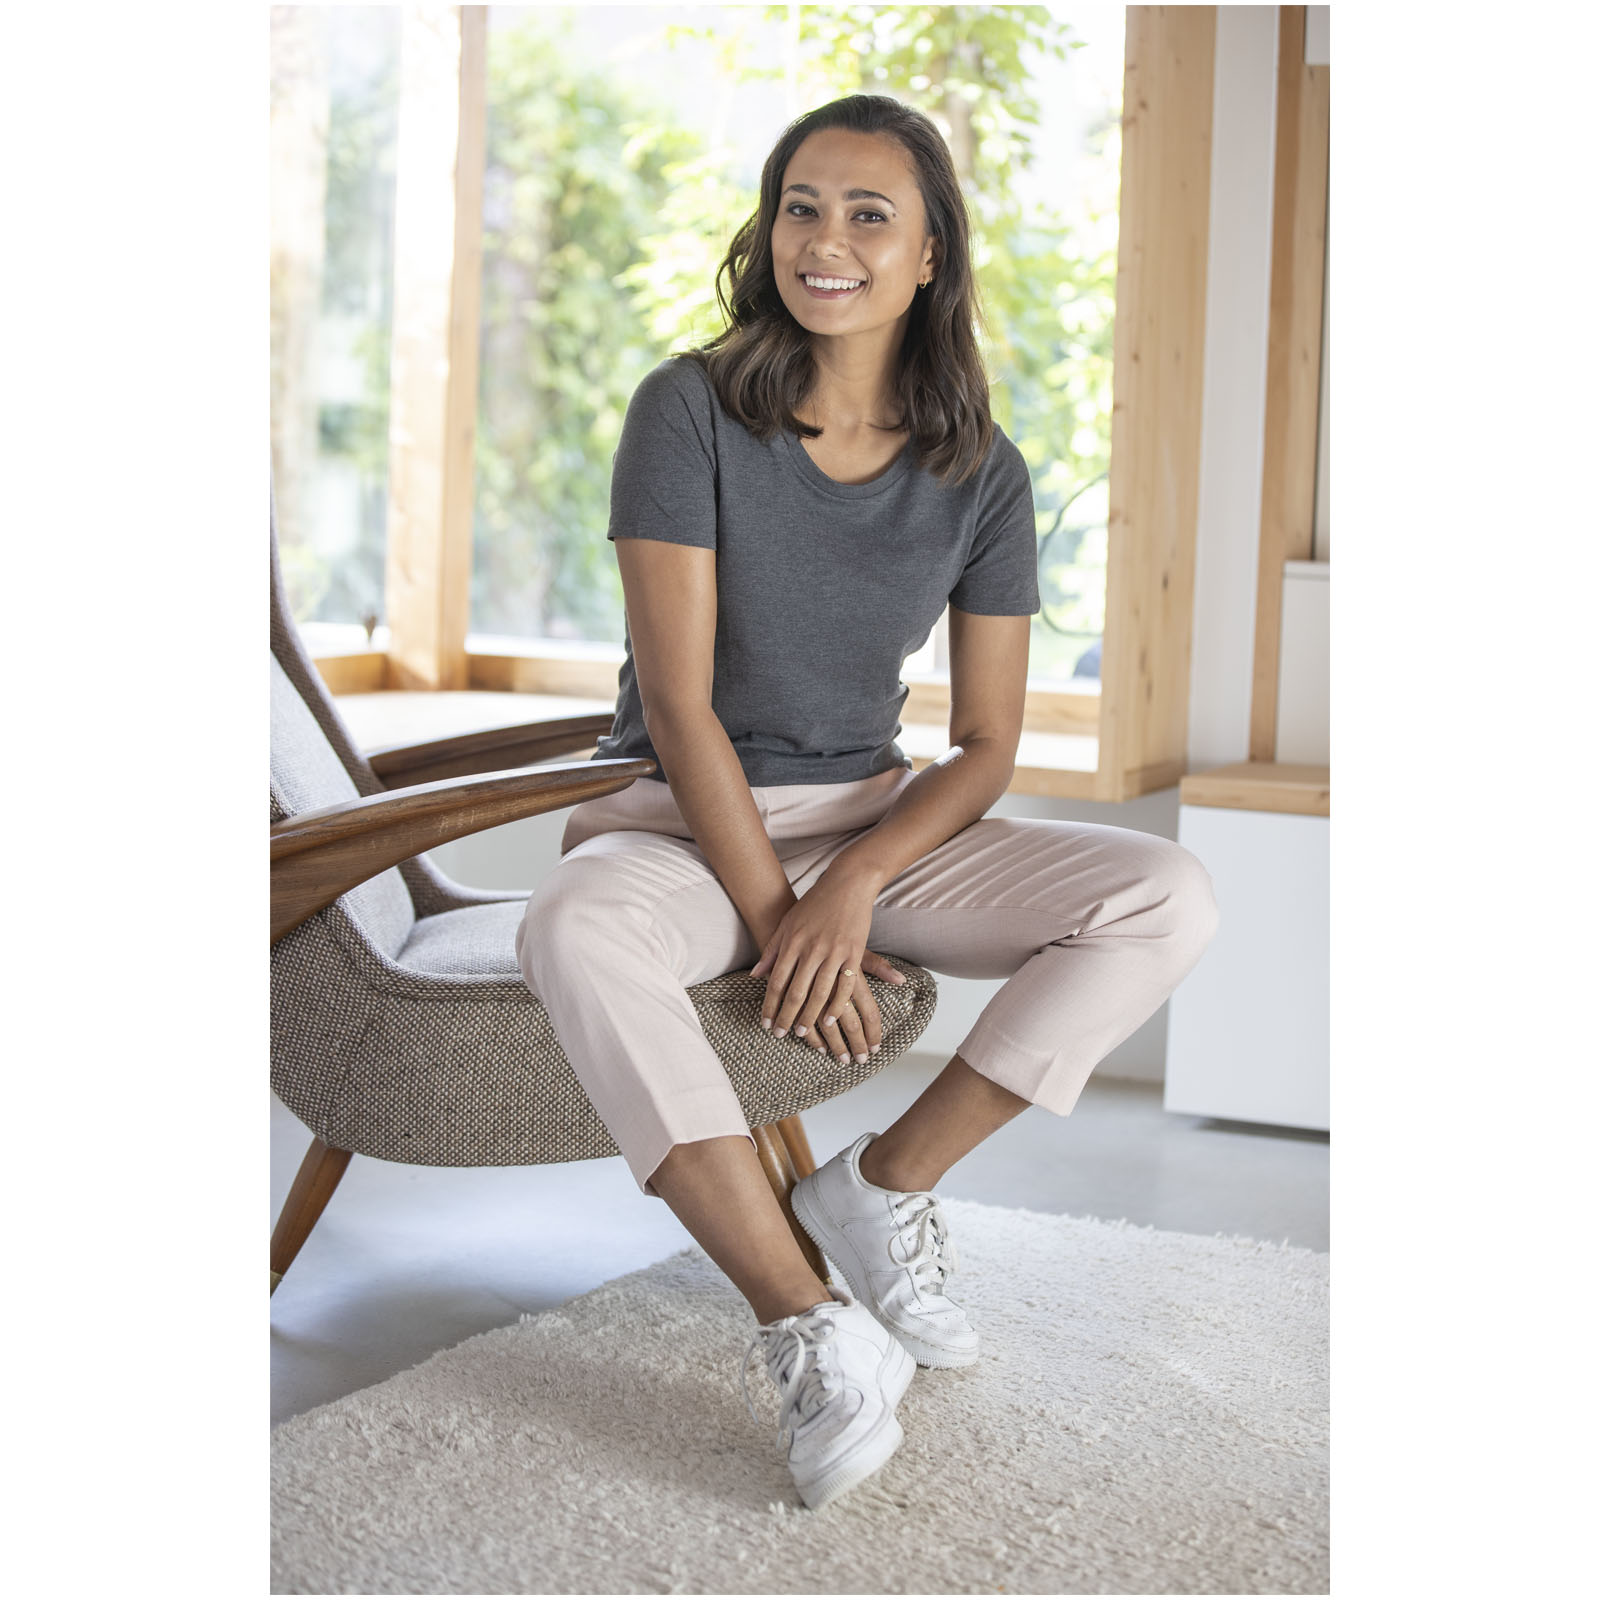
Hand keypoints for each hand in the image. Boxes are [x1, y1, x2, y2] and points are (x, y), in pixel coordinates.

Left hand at [749, 867, 905, 1064]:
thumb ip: (772, 951)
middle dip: (786, 1016)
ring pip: (819, 992)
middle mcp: (810, 949)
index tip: (765, 1023)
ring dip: (810, 1016)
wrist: (846, 883)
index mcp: (792, 942)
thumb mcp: (787, 924)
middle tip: (780, 1034)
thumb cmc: (813, 904)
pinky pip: (845, 985)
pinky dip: (836, 1005)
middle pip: (795, 991)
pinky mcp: (854, 952)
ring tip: (802, 1032)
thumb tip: (755, 976)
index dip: (770, 1005)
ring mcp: (833, 951)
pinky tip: (829, 1019)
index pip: (776, 981)